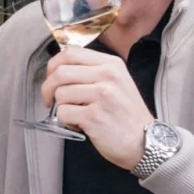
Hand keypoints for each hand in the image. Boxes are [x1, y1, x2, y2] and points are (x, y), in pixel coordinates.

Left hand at [40, 48, 152, 170]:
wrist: (145, 141)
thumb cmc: (127, 115)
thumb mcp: (118, 82)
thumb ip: (93, 72)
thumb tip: (59, 70)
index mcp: (111, 64)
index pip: (71, 52)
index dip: (54, 65)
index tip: (52, 78)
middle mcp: (108, 76)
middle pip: (61, 72)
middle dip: (48, 88)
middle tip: (50, 100)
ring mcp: (102, 95)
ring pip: (60, 94)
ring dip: (61, 107)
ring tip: (76, 115)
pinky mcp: (94, 116)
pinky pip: (63, 113)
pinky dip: (66, 121)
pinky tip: (80, 124)